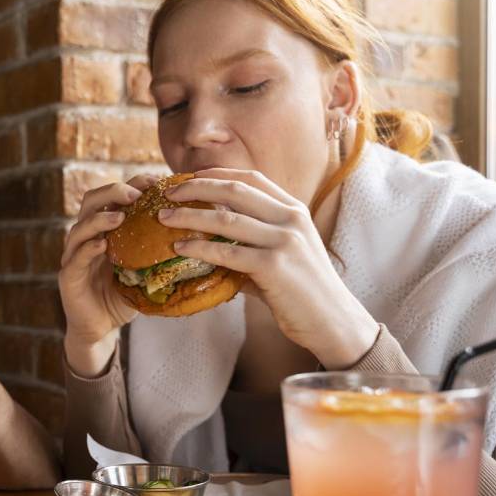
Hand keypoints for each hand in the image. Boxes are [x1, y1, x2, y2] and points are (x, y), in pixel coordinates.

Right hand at [58, 175, 156, 375]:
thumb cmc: (122, 296)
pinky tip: (103, 245)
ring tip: (121, 216)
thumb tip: (199, 237)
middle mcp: (85, 237)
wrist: (100, 328)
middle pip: (90, 201)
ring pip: (79, 228)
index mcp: (103, 229)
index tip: (156, 182)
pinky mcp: (67, 278)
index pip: (113, 196)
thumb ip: (158, 251)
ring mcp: (73, 256)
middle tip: (136, 194)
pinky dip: (88, 249)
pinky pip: (75, 259)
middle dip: (112, 192)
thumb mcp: (143, 269)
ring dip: (100, 219)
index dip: (132, 184)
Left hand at [161, 168, 378, 367]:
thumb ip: (251, 242)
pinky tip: (180, 248)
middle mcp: (291, 219)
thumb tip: (210, 242)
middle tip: (167, 193)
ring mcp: (284, 241)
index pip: (251, 179)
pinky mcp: (274, 266)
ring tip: (163, 218)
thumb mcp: (282, 254)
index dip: (217, 175)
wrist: (332, 320)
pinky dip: (199, 248)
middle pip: (234, 191)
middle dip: (196, 188)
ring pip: (225, 220)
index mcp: (293, 210)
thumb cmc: (301, 291)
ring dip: (189, 217)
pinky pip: (227, 253)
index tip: (189, 177)